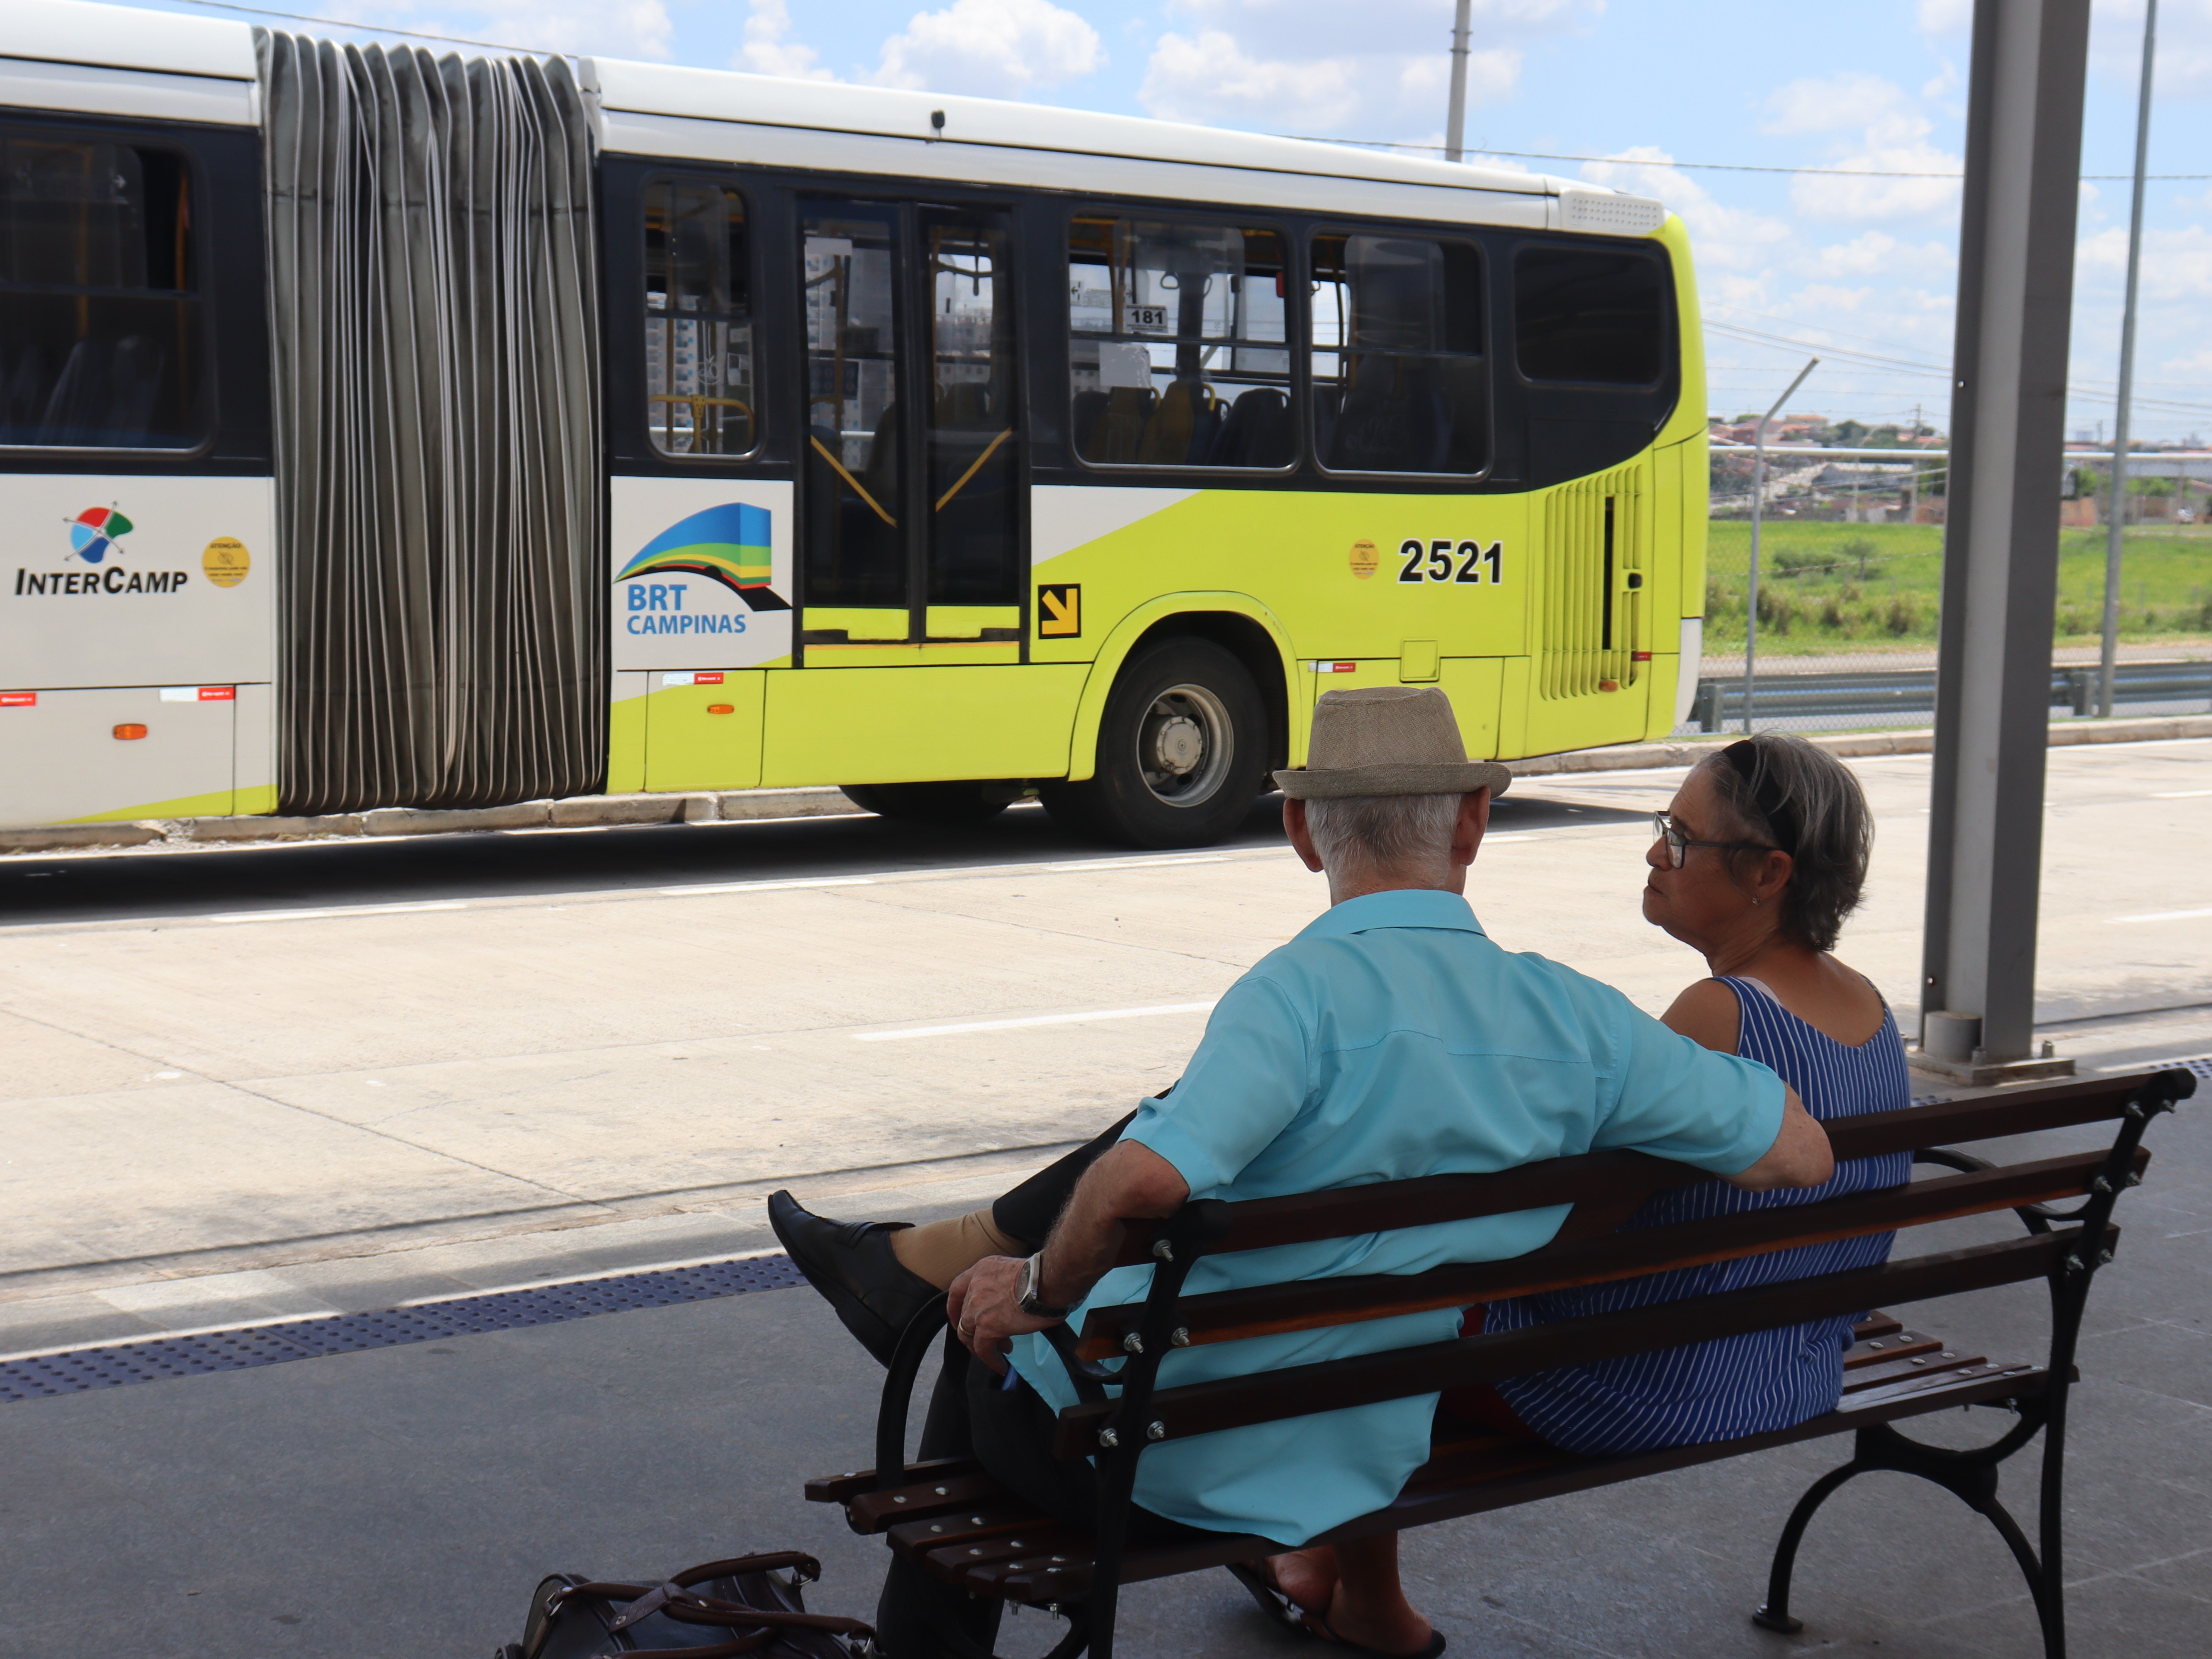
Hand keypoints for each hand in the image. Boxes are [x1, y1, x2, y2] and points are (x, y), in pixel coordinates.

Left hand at [946, 1256, 1060, 1375]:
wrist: (1047, 1281)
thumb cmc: (1042, 1275)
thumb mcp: (1013, 1271)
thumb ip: (1003, 1285)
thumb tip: (1010, 1304)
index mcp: (982, 1269)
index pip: (957, 1289)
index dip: (955, 1307)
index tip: (959, 1320)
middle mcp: (975, 1287)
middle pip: (965, 1315)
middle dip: (976, 1330)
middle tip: (994, 1339)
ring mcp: (978, 1308)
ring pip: (968, 1334)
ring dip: (981, 1346)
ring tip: (1001, 1351)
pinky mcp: (987, 1327)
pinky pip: (983, 1349)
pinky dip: (991, 1360)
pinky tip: (1001, 1366)